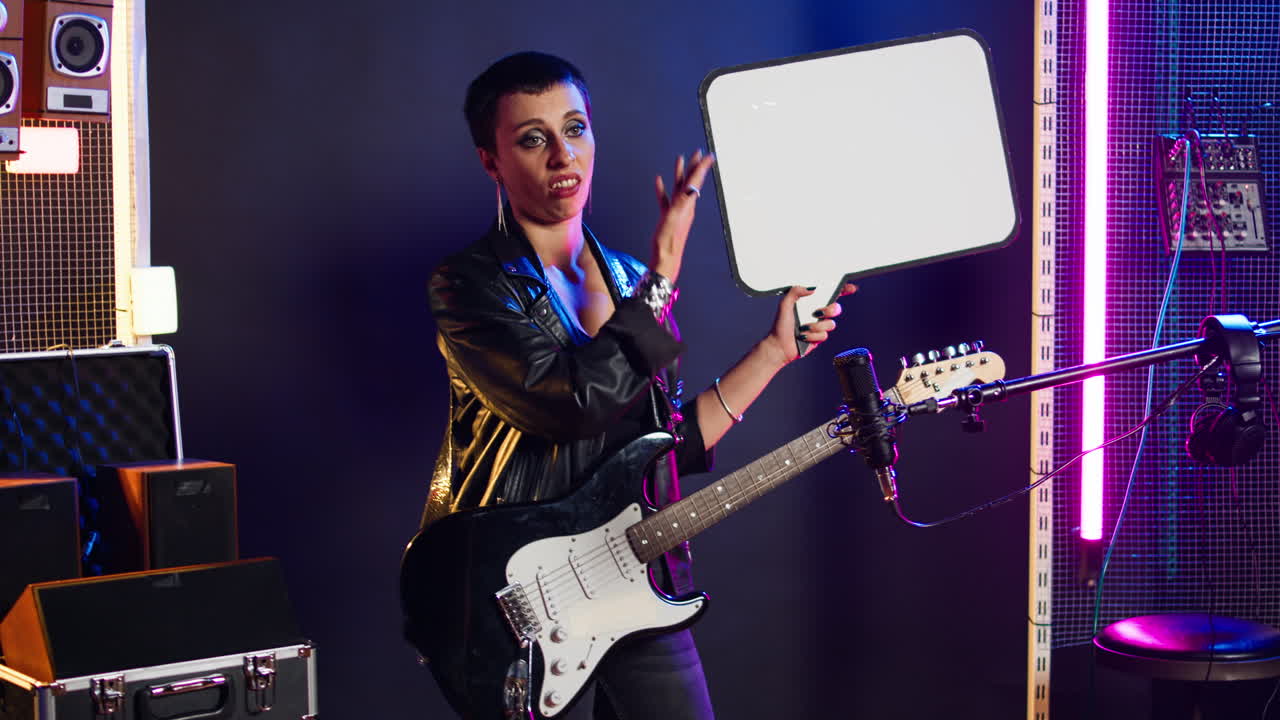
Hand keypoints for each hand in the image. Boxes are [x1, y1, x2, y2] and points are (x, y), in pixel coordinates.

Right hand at [650, 150, 714, 283]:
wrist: (665, 257)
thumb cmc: (669, 239)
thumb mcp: (675, 217)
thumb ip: (683, 202)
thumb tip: (692, 188)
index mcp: (688, 203)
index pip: (696, 180)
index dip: (702, 167)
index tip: (710, 155)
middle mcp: (685, 205)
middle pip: (691, 181)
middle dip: (695, 166)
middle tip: (699, 152)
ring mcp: (677, 210)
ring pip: (679, 186)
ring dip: (680, 173)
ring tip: (680, 159)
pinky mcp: (667, 216)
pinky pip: (665, 198)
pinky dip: (662, 189)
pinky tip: (658, 181)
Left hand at [765, 283, 858, 363]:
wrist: (779, 346)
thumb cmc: (780, 326)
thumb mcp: (785, 305)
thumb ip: (795, 292)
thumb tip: (812, 288)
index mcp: (810, 303)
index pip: (829, 295)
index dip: (842, 290)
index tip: (851, 288)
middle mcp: (817, 314)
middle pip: (836, 308)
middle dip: (830, 310)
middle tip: (818, 312)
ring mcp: (819, 326)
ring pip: (831, 324)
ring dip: (816, 326)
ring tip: (803, 328)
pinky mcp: (819, 337)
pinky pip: (824, 335)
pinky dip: (812, 336)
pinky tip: (803, 337)